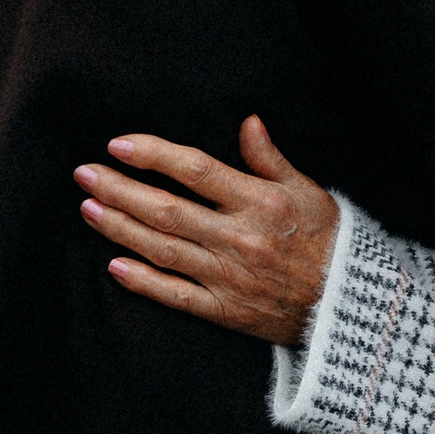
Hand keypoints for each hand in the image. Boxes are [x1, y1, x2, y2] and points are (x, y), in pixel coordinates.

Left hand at [73, 117, 338, 346]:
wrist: (350, 305)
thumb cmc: (330, 241)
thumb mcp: (308, 191)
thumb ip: (271, 159)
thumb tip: (248, 122)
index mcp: (260, 203)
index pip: (195, 171)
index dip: (153, 155)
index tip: (118, 144)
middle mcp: (239, 239)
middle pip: (166, 210)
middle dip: (119, 189)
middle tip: (84, 174)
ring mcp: (229, 277)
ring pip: (162, 249)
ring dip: (120, 228)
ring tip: (88, 209)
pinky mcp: (225, 311)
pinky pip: (176, 295)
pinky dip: (143, 281)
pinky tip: (114, 266)